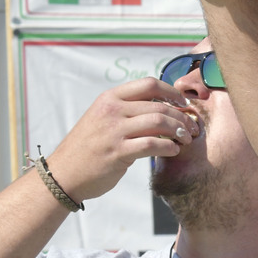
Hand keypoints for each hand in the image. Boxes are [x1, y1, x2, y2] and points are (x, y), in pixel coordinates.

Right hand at [46, 80, 197, 203]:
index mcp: (109, 99)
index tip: (184, 105)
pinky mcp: (118, 152)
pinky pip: (152, 145)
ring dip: (179, 131)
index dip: (172, 93)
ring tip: (186, 139)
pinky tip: (173, 151)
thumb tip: (162, 107)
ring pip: (159, 122)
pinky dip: (169, 147)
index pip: (148, 84)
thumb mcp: (103, 119)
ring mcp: (113, 131)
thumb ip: (127, 111)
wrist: (64, 173)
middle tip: (193, 128)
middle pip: (159, 105)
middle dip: (182, 117)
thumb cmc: (89, 148)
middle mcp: (111, 110)